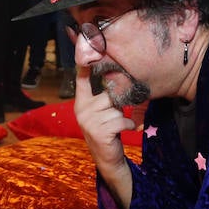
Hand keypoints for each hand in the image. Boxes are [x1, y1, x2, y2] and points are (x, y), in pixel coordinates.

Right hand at [73, 66, 135, 208]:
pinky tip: (120, 133)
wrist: (108, 160)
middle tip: (116, 115)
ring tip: (116, 127)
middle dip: (118, 103)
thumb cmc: (109, 132)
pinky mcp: (99, 131)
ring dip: (123, 117)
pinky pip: (122, 120)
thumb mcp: (103, 112)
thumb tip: (118, 78)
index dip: (85, 64)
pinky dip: (128, 126)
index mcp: (81, 103)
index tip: (86, 48)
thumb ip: (104, 97)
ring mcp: (88, 121)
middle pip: (109, 94)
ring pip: (117, 109)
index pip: (82, 79)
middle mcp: (81, 110)